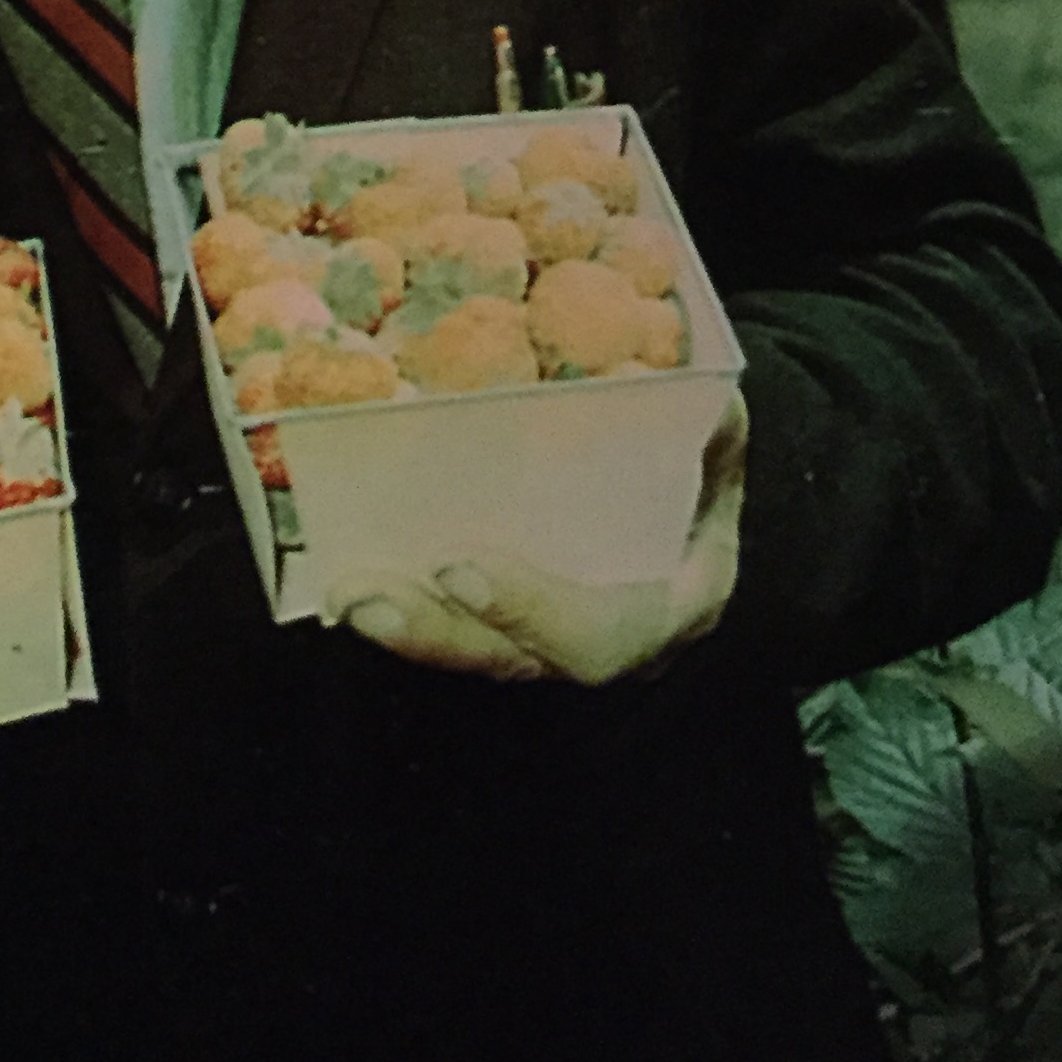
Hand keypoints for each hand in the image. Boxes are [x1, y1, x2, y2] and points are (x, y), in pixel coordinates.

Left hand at [321, 388, 747, 686]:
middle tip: (366, 599)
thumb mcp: (717, 451)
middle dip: (436, 633)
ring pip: (474, 654)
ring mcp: (555, 643)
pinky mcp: (513, 627)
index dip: (529, 609)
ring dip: (405, 627)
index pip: (596, 637)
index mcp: (669, 608)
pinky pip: (458, 631)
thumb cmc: (700, 470)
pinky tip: (347, 577)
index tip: (460, 568)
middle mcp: (607, 644)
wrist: (693, 508)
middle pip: (512, 660)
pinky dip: (406, 608)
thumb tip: (707, 400)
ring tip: (344, 592)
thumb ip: (710, 434)